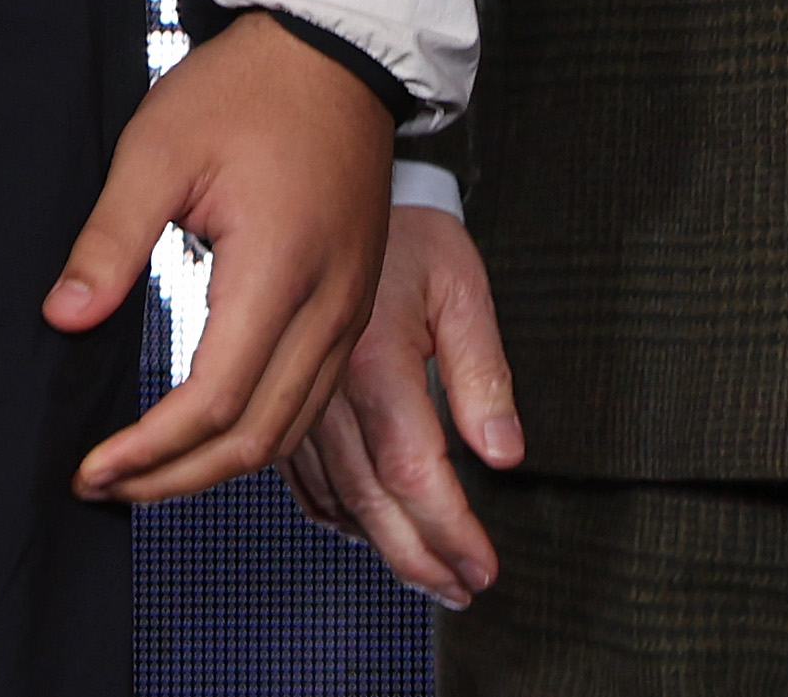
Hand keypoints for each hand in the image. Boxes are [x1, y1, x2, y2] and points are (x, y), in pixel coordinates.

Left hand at [52, 11, 400, 504]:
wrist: (337, 50)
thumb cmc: (248, 88)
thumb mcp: (158, 147)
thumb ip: (110, 240)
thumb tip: (65, 318)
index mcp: (279, 268)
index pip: (214, 401)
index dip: (148, 450)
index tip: (91, 468)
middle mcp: (329, 304)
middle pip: (256, 437)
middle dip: (174, 480)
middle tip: (105, 486)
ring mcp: (351, 307)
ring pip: (289, 429)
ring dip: (215, 468)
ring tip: (144, 474)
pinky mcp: (354, 303)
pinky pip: (310, 398)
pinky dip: (256, 435)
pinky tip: (205, 434)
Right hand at [284, 200, 523, 604]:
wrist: (327, 199)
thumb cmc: (405, 236)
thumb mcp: (461, 287)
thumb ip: (483, 374)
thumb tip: (503, 453)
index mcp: (372, 361)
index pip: (414, 472)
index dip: (449, 531)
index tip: (482, 568)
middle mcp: (325, 392)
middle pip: (371, 503)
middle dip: (420, 558)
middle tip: (461, 589)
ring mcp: (297, 402)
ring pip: (336, 501)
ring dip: (383, 546)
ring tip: (429, 574)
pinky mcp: (284, 405)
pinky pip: (305, 481)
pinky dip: (338, 516)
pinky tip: (366, 531)